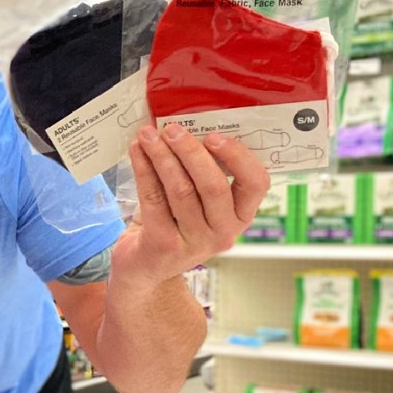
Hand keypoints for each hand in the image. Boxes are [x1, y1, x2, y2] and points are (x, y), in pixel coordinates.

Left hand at [111, 124, 269, 289]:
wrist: (144, 268)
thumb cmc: (173, 222)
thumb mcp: (196, 201)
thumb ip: (200, 170)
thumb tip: (186, 124)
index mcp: (240, 216)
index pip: (257, 184)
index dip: (238, 157)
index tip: (214, 135)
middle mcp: (223, 232)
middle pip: (213, 185)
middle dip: (190, 152)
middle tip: (172, 129)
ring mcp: (194, 243)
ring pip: (180, 190)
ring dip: (162, 157)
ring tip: (148, 135)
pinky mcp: (163, 246)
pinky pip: (153, 199)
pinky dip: (143, 170)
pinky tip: (136, 152)